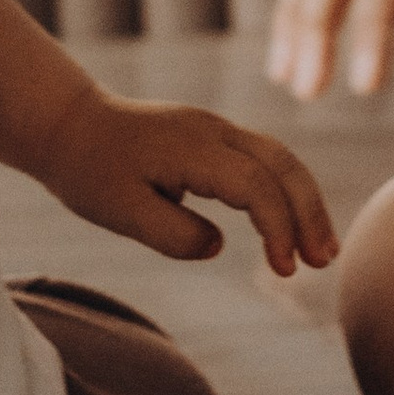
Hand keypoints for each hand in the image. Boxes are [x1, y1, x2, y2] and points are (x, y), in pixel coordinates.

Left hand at [40, 93, 337, 274]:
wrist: (69, 124)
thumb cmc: (89, 170)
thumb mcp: (120, 213)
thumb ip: (172, 234)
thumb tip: (217, 245)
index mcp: (192, 147)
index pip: (255, 185)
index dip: (278, 227)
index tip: (283, 270)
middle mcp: (214, 131)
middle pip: (283, 164)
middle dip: (310, 212)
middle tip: (324, 262)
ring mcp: (217, 130)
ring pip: (280, 158)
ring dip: (305, 202)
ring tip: (321, 251)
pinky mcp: (214, 138)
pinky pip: (264, 160)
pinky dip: (286, 192)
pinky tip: (291, 226)